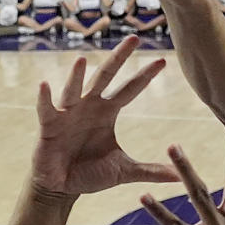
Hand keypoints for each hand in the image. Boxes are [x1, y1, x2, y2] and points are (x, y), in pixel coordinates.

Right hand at [32, 36, 177, 195]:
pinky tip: (45, 85)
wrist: (62, 187)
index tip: (163, 60)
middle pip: (105, 76)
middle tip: (134, 37)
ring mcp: (68, 113)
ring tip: (81, 59)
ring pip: (74, 89)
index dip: (145, 75)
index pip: (130, 89)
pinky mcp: (49, 126)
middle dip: (119, 58)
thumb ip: (151, 170)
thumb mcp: (125, 171)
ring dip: (76, 75)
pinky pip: (47, 109)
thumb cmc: (91, 173)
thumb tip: (179, 176)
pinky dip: (45, 98)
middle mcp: (89, 105)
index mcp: (107, 111)